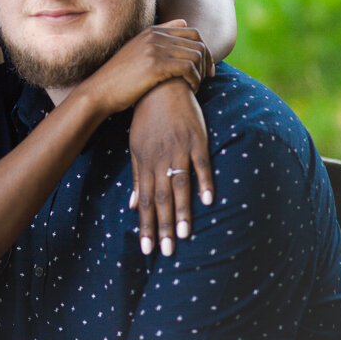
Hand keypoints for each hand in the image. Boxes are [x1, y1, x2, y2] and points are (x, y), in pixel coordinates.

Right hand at [80, 20, 211, 116]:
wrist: (99, 92)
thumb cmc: (120, 77)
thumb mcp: (138, 51)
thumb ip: (161, 35)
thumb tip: (184, 21)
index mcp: (152, 31)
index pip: (193, 32)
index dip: (204, 50)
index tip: (205, 67)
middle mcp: (154, 36)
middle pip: (198, 43)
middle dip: (206, 62)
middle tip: (206, 78)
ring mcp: (154, 49)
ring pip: (196, 55)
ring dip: (201, 73)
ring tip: (195, 86)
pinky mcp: (155, 65)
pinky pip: (189, 68)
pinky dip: (195, 80)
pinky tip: (191, 89)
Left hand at [128, 78, 213, 256]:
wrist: (161, 87)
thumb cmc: (147, 119)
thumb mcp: (137, 147)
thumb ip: (137, 176)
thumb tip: (133, 204)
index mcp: (145, 164)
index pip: (144, 201)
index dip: (145, 225)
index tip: (147, 249)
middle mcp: (160, 160)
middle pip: (160, 199)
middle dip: (162, 226)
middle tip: (166, 251)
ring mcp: (179, 150)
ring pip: (179, 185)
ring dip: (181, 211)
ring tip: (183, 234)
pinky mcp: (197, 140)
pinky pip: (201, 164)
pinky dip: (204, 181)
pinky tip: (208, 200)